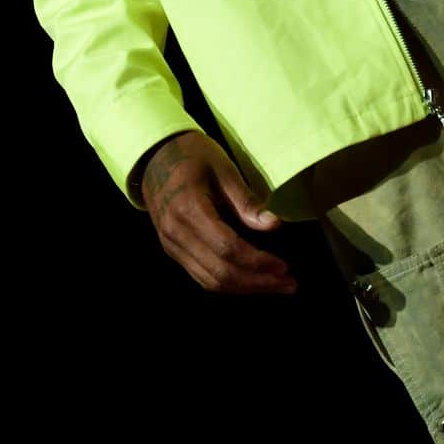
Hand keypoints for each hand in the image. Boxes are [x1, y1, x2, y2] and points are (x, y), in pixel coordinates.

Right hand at [137, 131, 296, 295]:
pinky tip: (252, 280)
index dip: (258, 262)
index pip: (227, 248)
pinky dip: (229, 283)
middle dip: (257, 282)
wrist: (154, 157)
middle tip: (289, 283)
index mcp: (189, 209)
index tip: (285, 266)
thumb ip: (246, 200)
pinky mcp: (173, 250)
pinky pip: (202, 276)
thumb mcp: (223, 168)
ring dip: (245, 288)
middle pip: (220, 272)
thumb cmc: (193, 155)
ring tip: (276, 285)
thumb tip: (274, 225)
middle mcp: (176, 233)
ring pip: (211, 281)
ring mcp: (171, 245)